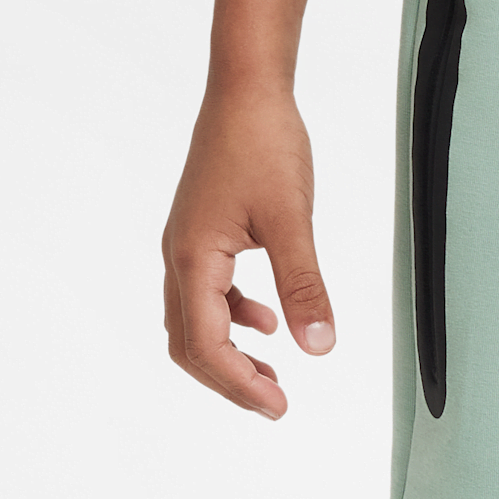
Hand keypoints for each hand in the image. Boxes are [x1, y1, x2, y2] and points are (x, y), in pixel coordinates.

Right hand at [161, 82, 334, 418]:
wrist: (246, 91)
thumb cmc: (264, 144)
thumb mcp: (293, 221)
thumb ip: (304, 287)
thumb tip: (319, 346)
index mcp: (194, 258)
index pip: (206, 346)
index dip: (239, 384)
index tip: (278, 407)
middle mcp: (180, 256)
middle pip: (189, 344)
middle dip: (229, 379)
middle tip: (275, 404)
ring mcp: (187, 244)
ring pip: (196, 321)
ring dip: (230, 354)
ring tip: (274, 375)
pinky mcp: (202, 233)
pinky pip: (207, 293)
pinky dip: (234, 318)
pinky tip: (269, 323)